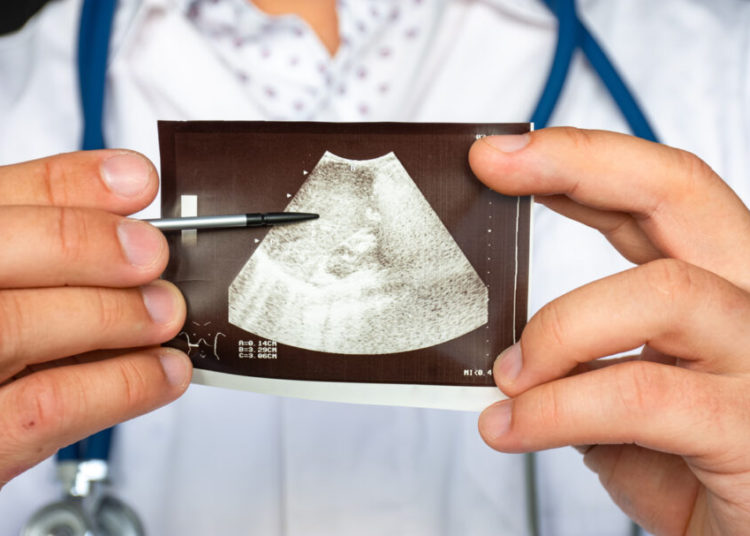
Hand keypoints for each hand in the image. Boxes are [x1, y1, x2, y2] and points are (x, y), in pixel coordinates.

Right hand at [0, 150, 189, 487]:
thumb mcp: (12, 287)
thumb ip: (46, 263)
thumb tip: (129, 234)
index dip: (67, 184)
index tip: (134, 180)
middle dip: (89, 245)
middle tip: (152, 254)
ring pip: (21, 326)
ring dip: (114, 314)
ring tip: (165, 313)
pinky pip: (49, 406)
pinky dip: (122, 385)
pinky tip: (164, 373)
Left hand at [469, 128, 749, 535]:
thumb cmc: (692, 477)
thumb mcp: (623, 406)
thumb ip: (583, 361)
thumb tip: (508, 346)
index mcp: (718, 288)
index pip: (659, 194)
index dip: (580, 159)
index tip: (499, 153)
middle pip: (682, 191)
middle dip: (578, 164)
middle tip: (495, 163)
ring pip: (661, 290)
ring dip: (558, 329)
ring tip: (509, 377)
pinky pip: (641, 393)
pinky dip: (559, 408)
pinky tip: (513, 428)